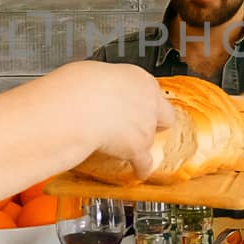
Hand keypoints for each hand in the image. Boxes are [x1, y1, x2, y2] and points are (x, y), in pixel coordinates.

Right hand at [62, 61, 175, 178]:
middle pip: (163, 113)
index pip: (149, 88)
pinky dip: (140, 168)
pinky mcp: (138, 147)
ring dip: (139, 141)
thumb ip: (105, 83)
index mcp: (138, 78)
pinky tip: (138, 171)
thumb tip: (93, 87)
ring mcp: (146, 126)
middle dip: (155, 120)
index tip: (132, 100)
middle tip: (140, 122)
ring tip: (124, 145)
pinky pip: (144, 162)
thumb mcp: (94, 72)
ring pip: (151, 138)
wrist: (80, 106)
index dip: (141, 97)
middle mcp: (148, 101)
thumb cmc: (80, 87)